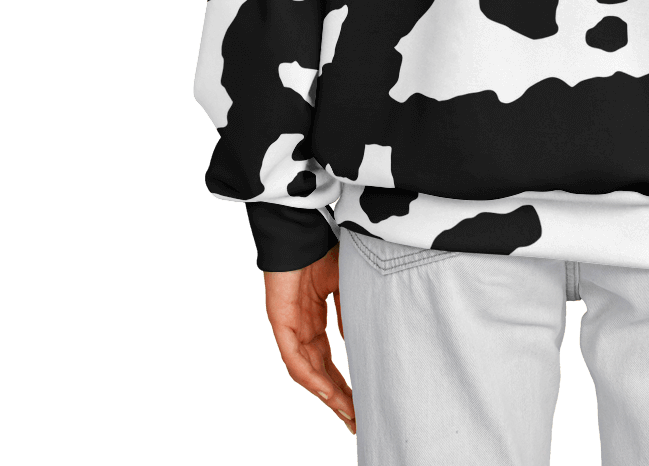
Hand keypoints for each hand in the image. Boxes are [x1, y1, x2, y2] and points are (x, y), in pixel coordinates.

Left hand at [263, 244, 354, 433]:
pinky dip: (310, 376)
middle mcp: (301, 329)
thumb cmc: (325, 247)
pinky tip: (326, 392)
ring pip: (308, 372)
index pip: (330, 361)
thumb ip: (354, 312)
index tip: (363, 403)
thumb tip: (368, 342)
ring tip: (347, 413)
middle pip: (320, 373)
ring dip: (327, 394)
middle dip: (339, 398)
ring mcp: (290, 328)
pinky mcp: (280, 322)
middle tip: (357, 421)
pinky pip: (294, 359)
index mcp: (316, 320)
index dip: (345, 383)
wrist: (302, 227)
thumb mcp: (349, 285)